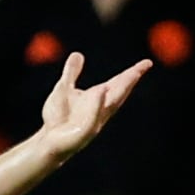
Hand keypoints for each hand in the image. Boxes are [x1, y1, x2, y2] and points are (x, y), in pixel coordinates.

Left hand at [35, 51, 152, 164]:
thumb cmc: (58, 116)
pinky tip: (101, 90)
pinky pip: (93, 118)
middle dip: (131, 79)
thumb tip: (78, 54)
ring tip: (132, 74)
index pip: (117, 83)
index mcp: (98, 98)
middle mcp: (100, 110)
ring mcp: (94, 122)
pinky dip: (97, 104)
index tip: (146, 63)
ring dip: (121, 90)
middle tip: (144, 67)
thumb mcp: (63, 88)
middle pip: (119, 92)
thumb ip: (71, 72)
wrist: (47, 140)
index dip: (131, 73)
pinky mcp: (83, 134)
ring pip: (111, 105)